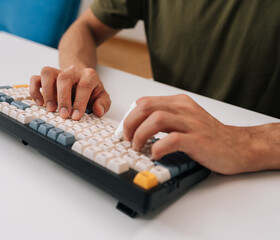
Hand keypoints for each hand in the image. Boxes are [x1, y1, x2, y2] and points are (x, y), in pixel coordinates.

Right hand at [30, 65, 110, 119]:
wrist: (82, 79)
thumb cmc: (91, 90)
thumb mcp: (101, 97)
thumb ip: (103, 103)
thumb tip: (98, 110)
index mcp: (88, 75)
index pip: (83, 86)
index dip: (79, 102)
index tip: (76, 116)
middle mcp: (72, 71)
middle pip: (64, 79)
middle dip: (63, 99)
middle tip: (63, 115)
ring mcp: (58, 72)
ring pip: (47, 73)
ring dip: (47, 92)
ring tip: (50, 109)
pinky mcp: (47, 77)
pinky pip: (36, 78)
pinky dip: (35, 91)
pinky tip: (40, 103)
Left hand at [123, 94, 256, 174]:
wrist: (239, 147)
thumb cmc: (210, 136)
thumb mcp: (185, 120)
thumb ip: (165, 118)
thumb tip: (138, 124)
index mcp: (179, 103)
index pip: (145, 102)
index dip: (129, 117)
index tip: (125, 131)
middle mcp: (184, 109)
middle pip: (146, 107)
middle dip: (130, 124)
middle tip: (127, 140)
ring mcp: (192, 124)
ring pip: (156, 119)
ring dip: (141, 135)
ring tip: (138, 148)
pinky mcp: (198, 140)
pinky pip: (172, 139)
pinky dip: (158, 148)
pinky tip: (156, 155)